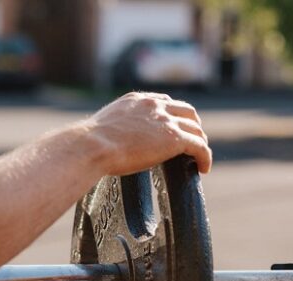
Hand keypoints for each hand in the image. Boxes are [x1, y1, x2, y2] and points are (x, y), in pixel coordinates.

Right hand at [81, 92, 211, 174]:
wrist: (91, 146)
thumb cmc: (88, 144)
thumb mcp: (102, 128)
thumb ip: (111, 130)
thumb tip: (101, 144)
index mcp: (137, 100)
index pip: (164, 102)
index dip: (173, 116)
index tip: (173, 129)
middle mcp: (154, 105)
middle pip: (186, 111)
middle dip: (192, 125)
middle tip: (192, 142)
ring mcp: (166, 120)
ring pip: (196, 128)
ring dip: (200, 142)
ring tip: (199, 157)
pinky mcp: (174, 138)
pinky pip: (199, 146)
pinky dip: (205, 157)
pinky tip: (203, 169)